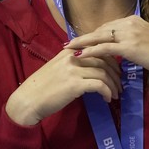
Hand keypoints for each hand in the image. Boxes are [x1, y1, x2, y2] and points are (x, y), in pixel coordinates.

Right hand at [5, 49, 121, 125]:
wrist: (29, 99)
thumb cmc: (43, 86)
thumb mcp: (59, 68)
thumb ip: (74, 63)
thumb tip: (93, 66)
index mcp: (69, 51)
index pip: (98, 48)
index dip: (111, 60)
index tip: (116, 71)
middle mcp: (72, 57)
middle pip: (104, 60)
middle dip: (115, 73)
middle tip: (119, 84)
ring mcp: (73, 70)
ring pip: (104, 73)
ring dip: (113, 85)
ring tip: (115, 94)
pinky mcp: (75, 84)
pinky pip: (99, 85)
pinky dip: (107, 92)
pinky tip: (107, 99)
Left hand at [65, 15, 148, 80]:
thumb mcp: (145, 42)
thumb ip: (132, 41)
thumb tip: (121, 48)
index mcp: (133, 19)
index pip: (108, 26)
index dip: (94, 34)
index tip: (82, 39)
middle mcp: (129, 22)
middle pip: (101, 29)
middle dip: (84, 37)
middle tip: (69, 43)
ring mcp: (129, 33)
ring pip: (99, 37)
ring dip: (81, 43)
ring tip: (68, 48)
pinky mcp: (129, 46)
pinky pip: (104, 48)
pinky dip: (90, 51)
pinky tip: (79, 56)